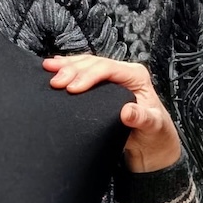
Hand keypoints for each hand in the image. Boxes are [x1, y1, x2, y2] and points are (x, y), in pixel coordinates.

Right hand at [43, 55, 181, 172]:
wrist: (152, 139)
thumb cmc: (154, 131)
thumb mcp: (152, 126)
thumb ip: (142, 118)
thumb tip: (128, 112)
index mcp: (137, 76)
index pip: (108, 69)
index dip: (88, 76)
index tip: (72, 88)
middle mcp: (124, 72)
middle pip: (94, 63)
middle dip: (72, 69)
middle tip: (55, 81)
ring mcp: (112, 77)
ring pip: (86, 64)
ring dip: (66, 66)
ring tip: (48, 69)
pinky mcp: (102, 85)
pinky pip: (83, 71)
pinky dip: (68, 68)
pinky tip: (55, 66)